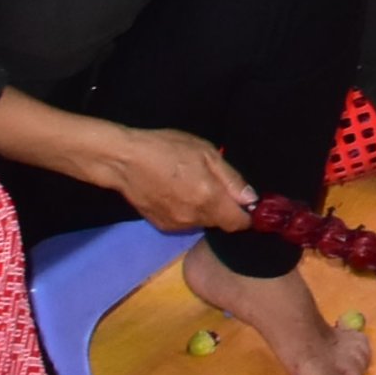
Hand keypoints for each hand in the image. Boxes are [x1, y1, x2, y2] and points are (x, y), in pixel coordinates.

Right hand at [100, 128, 253, 235]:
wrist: (124, 161)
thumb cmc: (167, 149)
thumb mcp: (206, 153)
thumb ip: (231, 179)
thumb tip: (251, 199)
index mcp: (209, 199)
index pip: (238, 223)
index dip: (245, 214)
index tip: (244, 202)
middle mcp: (194, 218)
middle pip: (221, 223)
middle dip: (224, 209)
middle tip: (213, 184)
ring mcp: (176, 225)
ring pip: (203, 223)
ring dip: (205, 211)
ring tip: (192, 186)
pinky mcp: (161, 226)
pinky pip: (185, 223)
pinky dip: (188, 212)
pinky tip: (177, 194)